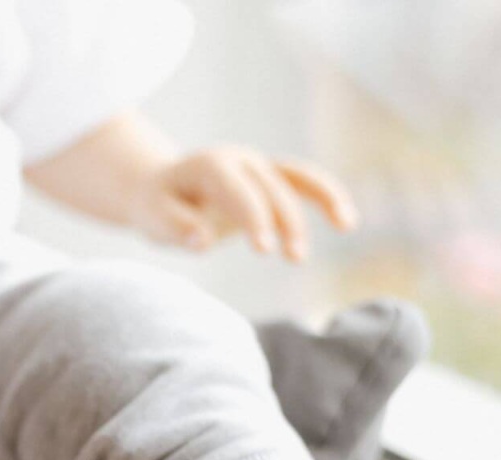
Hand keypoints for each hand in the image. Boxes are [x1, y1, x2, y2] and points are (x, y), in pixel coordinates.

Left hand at [133, 148, 358, 261]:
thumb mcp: (153, 218)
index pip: (239, 192)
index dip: (254, 219)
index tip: (265, 250)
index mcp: (210, 165)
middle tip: (294, 258)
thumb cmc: (156, 206)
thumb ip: (176, 228)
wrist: (158, 189)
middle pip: (272, 189)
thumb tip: (202, 241)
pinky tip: (347, 221)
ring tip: (345, 227)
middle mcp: (239, 159)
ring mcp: (258, 166)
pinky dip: (328, 197)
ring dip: (321, 203)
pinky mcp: (270, 178)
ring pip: (298, 179)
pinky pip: (305, 183)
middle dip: (286, 222)